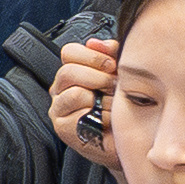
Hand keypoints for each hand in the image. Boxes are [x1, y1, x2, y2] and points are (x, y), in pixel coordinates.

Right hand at [50, 35, 121, 156]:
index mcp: (71, 74)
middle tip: (114, 86)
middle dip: (99, 77)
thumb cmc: (119, 108)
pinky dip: (101, 117)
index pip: (70, 52)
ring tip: (113, 105)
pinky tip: (107, 122)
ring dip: (102, 99)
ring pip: (75, 93)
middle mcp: (60, 90)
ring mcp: (59, 109)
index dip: (93, 56)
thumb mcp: (117, 76)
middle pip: (69, 71)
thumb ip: (110, 55)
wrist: (125, 139)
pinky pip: (81, 115)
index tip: (112, 65)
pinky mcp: (63, 128)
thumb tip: (99, 43)